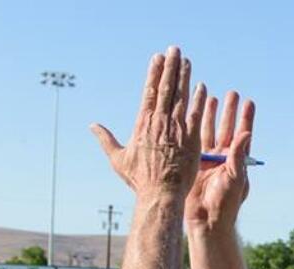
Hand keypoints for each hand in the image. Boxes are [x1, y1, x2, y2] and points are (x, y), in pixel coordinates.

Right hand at [90, 46, 205, 199]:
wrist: (160, 193)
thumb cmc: (139, 179)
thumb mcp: (118, 159)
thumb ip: (106, 139)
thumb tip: (92, 126)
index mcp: (143, 124)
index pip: (150, 92)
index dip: (154, 73)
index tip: (157, 58)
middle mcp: (160, 123)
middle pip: (167, 88)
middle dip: (171, 67)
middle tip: (174, 50)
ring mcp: (177, 129)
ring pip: (182, 97)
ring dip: (185, 76)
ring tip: (186, 60)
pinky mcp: (191, 139)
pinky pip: (195, 114)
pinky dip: (198, 99)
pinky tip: (201, 86)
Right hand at [185, 90, 254, 230]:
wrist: (205, 220)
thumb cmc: (225, 203)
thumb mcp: (235, 177)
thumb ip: (239, 155)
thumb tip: (247, 132)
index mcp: (237, 161)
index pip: (243, 135)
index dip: (246, 118)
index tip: (248, 102)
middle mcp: (224, 158)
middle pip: (227, 129)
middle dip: (229, 111)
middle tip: (232, 93)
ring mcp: (209, 160)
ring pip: (210, 132)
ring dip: (211, 115)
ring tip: (211, 96)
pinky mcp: (194, 163)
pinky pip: (194, 141)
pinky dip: (194, 127)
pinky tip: (192, 114)